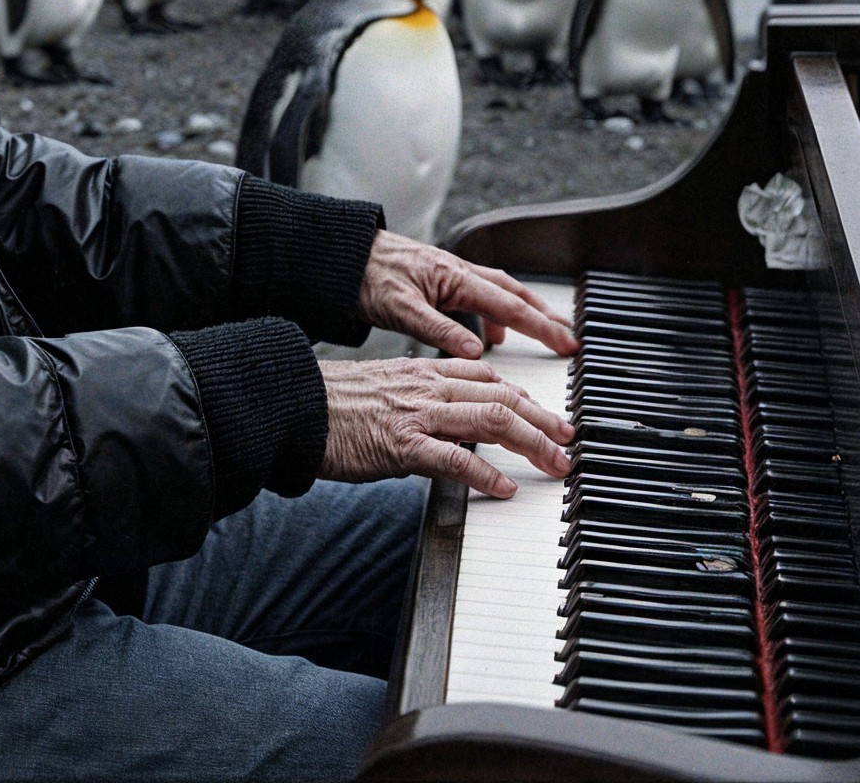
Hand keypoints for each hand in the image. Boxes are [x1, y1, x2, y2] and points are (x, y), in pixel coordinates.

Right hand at [320, 356, 574, 498]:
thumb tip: (439, 421)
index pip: (487, 375)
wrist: (291, 406)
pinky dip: (487, 474)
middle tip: (568, 439)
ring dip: (532, 442)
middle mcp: (427, 386)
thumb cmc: (329, 404)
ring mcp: (417, 414)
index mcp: (422, 370)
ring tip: (555, 462)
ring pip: (493, 419)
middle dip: (543, 418)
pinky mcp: (403, 445)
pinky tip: (505, 489)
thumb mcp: (381, 388)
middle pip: (503, 394)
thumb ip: (414, 398)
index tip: (543, 413)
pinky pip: (457, 458)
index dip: (522, 395)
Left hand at [356, 229, 577, 359]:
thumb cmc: (367, 277)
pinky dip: (494, 315)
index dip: (541, 327)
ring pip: (499, 293)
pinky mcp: (439, 281)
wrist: (342, 255)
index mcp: (456, 279)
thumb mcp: (401, 309)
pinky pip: (479, 297)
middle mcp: (459, 273)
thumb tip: (477, 352)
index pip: (510, 307)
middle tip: (569, 338)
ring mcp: (451, 275)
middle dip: (544, 317)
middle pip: (514, 295)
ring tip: (540, 334)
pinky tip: (489, 336)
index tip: (566, 343)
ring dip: (523, 313)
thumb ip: (439, 331)